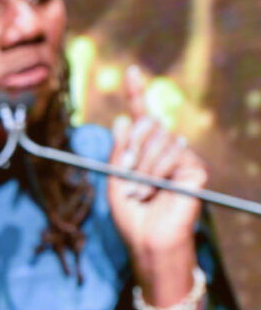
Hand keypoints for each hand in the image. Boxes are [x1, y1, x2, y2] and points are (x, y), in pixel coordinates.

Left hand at [107, 65, 206, 261]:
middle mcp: (165, 149)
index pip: (141, 115)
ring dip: (142, 169)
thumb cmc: (131, 212)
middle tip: (128, 178)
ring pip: (159, 142)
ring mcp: (182, 158)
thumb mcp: (115, 178)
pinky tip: (157, 193)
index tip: (133, 71)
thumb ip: (119, 150)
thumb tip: (123, 120)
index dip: (137, 93)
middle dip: (131, 151)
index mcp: (144, 149)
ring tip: (140, 192)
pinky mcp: (195, 169)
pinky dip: (157, 175)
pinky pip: (172, 157)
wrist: (147, 238)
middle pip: (148, 125)